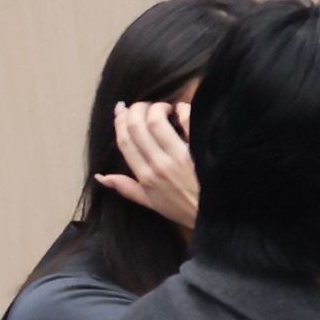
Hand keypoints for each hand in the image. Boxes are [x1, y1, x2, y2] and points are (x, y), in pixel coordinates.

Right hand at [96, 100, 200, 228]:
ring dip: (156, 108)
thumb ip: (126, 188)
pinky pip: (187, 122)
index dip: (120, 121)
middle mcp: (159, 164)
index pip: (125, 142)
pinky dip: (182, 110)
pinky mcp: (200, 149)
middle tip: (143, 106)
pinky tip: (181, 110)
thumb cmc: (185, 208)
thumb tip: (100, 176)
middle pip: (137, 127)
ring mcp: (180, 156)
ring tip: (162, 108)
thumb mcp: (152, 203)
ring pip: (157, 122)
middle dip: (136, 109)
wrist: (218, 214)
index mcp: (145, 176)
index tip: (121, 110)